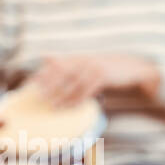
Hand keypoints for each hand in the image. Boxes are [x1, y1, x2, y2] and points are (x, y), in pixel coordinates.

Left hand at [28, 54, 158, 107]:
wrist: (133, 68)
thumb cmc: (109, 70)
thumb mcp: (91, 66)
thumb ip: (74, 67)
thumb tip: (52, 65)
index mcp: (80, 57)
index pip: (58, 63)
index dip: (44, 73)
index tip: (31, 83)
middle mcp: (85, 60)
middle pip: (63, 72)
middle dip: (49, 84)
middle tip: (37, 95)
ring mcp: (94, 67)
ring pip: (74, 83)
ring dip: (61, 95)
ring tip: (51, 105)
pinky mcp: (103, 76)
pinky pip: (87, 90)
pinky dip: (78, 99)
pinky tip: (70, 107)